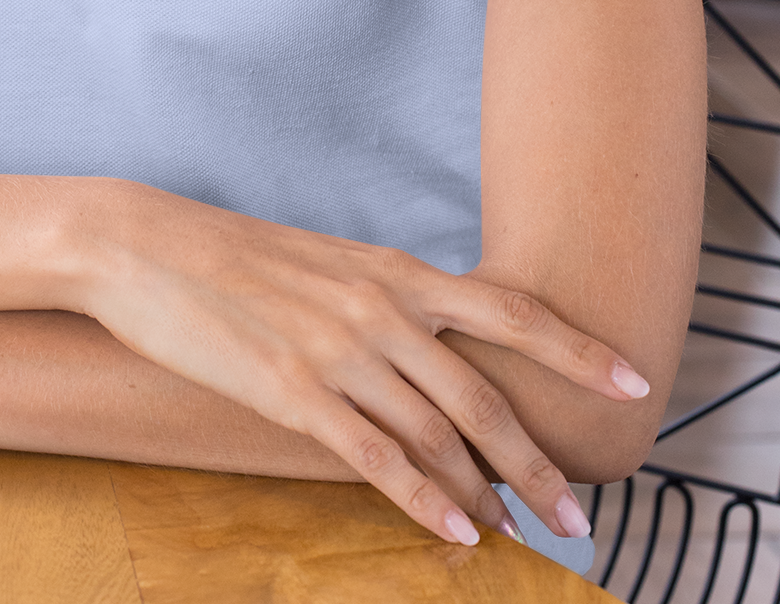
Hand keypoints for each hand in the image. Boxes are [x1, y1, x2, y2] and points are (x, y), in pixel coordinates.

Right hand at [77, 185, 648, 545]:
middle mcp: (379, 308)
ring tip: (526, 535)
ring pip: (440, 435)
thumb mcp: (325, 263)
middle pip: (487, 394)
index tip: (635, 383)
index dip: (578, 349)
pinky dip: (425, 500)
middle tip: (582, 513)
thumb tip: (430, 345)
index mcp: (392, 270)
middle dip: (543, 461)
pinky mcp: (291, 390)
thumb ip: (383, 300)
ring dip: (491, 493)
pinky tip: (458, 533)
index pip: (510, 308)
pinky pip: (376, 457)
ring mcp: (337, 350)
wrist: (144, 244)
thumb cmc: (232, 255)